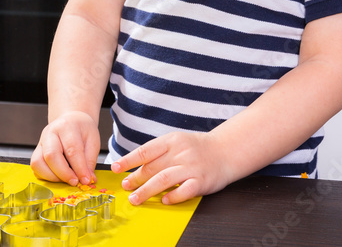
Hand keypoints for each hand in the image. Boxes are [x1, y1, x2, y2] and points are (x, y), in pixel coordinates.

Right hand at [30, 111, 99, 186]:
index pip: (72, 149)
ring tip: (66, 179)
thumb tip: (88, 179)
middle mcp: (50, 133)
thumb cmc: (82, 130)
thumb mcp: (92, 141)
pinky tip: (58, 176)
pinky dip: (46, 176)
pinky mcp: (36, 152)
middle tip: (75, 182)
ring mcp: (40, 142)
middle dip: (64, 174)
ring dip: (53, 177)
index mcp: (67, 126)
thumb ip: (90, 161)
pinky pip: (35, 168)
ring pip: (38, 163)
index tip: (86, 180)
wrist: (71, 121)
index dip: (79, 168)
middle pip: (51, 155)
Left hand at [112, 131, 234, 204]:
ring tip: (136, 198)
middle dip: (135, 179)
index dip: (128, 160)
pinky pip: (184, 190)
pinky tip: (164, 200)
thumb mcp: (177, 143)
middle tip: (125, 187)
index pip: (145, 151)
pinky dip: (173, 196)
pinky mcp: (201, 180)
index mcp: (172, 140)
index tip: (115, 168)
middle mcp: (180, 152)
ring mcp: (191, 167)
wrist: (226, 150)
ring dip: (147, 190)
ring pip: (164, 179)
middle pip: (152, 167)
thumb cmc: (198, 148)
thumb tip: (135, 168)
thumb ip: (159, 154)